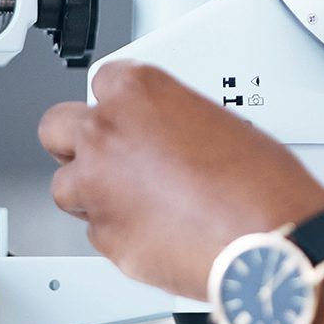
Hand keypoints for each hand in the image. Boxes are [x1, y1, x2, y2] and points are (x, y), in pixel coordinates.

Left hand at [38, 60, 323, 299]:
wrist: (265, 243)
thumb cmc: (260, 186)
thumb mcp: (224, 122)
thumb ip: (176, 120)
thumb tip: (168, 136)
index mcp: (138, 93)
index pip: (102, 80)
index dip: (118, 103)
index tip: (129, 116)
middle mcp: (107, 134)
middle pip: (58, 127)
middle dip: (79, 141)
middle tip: (110, 154)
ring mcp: (97, 187)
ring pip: (65, 185)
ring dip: (92, 190)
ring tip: (134, 199)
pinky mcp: (103, 237)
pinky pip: (94, 230)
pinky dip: (116, 230)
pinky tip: (153, 230)